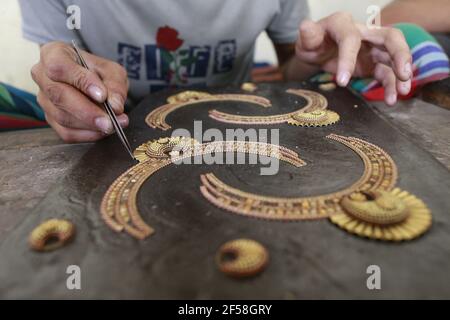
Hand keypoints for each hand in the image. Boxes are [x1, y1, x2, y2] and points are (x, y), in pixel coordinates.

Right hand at [31, 41, 128, 141]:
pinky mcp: (50, 119)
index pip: (60, 67)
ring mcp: (43, 99)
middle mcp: (42, 76)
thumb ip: (115, 85)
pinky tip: (102, 131)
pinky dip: (87, 135)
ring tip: (114, 124)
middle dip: (87, 112)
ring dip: (90, 125)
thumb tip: (115, 106)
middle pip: (59, 95)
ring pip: (62, 117)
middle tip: (109, 121)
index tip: (102, 96)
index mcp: (53, 54)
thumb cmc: (97, 71)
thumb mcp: (112, 70)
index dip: (81, 82)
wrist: (91, 80)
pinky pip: (65, 132)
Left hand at [296, 12, 412, 104]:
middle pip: (390, 37)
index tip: (342, 81)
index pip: (351, 39)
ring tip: (402, 93)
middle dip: (400, 54)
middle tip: (404, 74)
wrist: (316, 50)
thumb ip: (307, 34)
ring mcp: (371, 48)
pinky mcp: (373, 63)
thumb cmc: (312, 42)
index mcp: (343, 24)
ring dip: (400, 73)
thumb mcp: (306, 39)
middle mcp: (363, 32)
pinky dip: (390, 85)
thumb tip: (305, 26)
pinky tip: (391, 99)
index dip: (348, 59)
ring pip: (393, 56)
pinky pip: (386, 72)